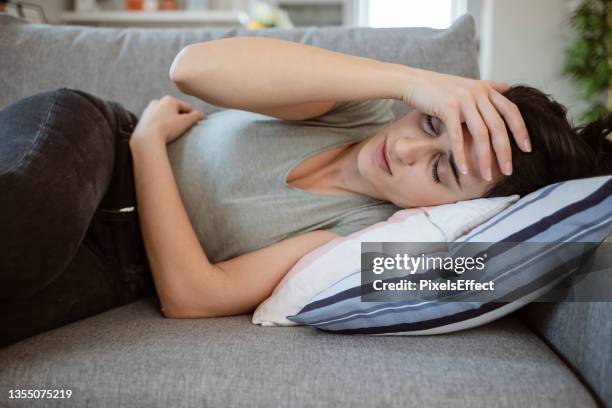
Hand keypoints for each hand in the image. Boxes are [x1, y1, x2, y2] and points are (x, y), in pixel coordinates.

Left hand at [131, 95, 204, 145]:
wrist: (147, 138)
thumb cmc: (168, 128)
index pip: (187, 107)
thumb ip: (195, 116)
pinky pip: (156, 121)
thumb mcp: (185, 122)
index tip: (197, 124)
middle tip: (184, 128)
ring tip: (173, 132)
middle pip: (175, 110)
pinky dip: (161, 125)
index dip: (194, 116)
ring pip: (165, 115)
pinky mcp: (143, 119)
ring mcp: (149, 109)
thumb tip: (201, 114)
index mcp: (169, 99)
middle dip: (180, 118)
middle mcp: (158, 101)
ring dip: (170, 121)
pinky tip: (163, 133)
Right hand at [401, 68, 530, 179]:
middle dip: (505, 151)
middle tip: (509, 171)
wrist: (413, 82)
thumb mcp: (467, 84)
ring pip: (481, 134)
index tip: (527, 149)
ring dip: (485, 158)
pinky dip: (460, 155)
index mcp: (485, 89)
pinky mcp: (447, 107)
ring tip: (486, 176)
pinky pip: (457, 136)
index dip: (521, 131)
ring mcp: (463, 99)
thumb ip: (489, 87)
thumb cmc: (438, 88)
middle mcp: (478, 93)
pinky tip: (463, 170)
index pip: (511, 111)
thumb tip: (509, 88)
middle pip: (498, 126)